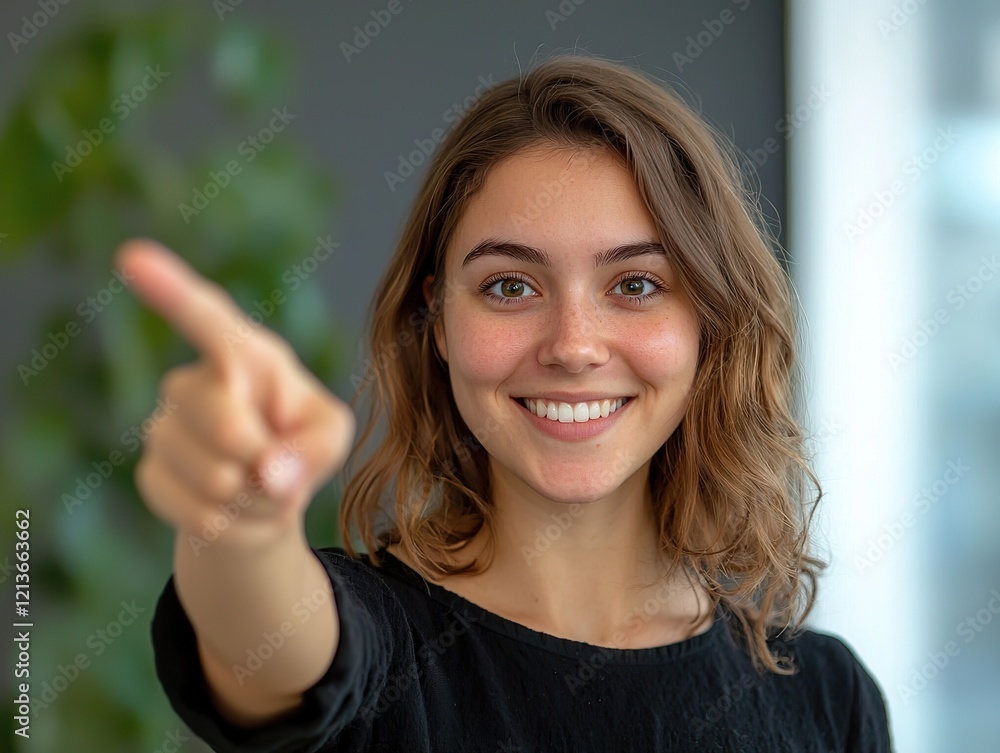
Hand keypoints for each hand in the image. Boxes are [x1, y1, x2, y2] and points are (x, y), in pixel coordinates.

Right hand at [116, 238, 354, 549]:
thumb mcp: (329, 437)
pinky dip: (235, 523)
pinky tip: (236, 507)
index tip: (131, 257)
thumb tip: (270, 470)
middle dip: (263, 459)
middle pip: (223, 422)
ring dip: (255, 498)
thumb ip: (315, 446)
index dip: (169, 289)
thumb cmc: (301, 447)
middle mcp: (194, 381)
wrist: (263, 499)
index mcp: (244, 354)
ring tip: (260, 486)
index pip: (205, 317)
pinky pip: (198, 512)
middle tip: (278, 468)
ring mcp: (165, 427)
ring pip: (215, 477)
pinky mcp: (152, 472)